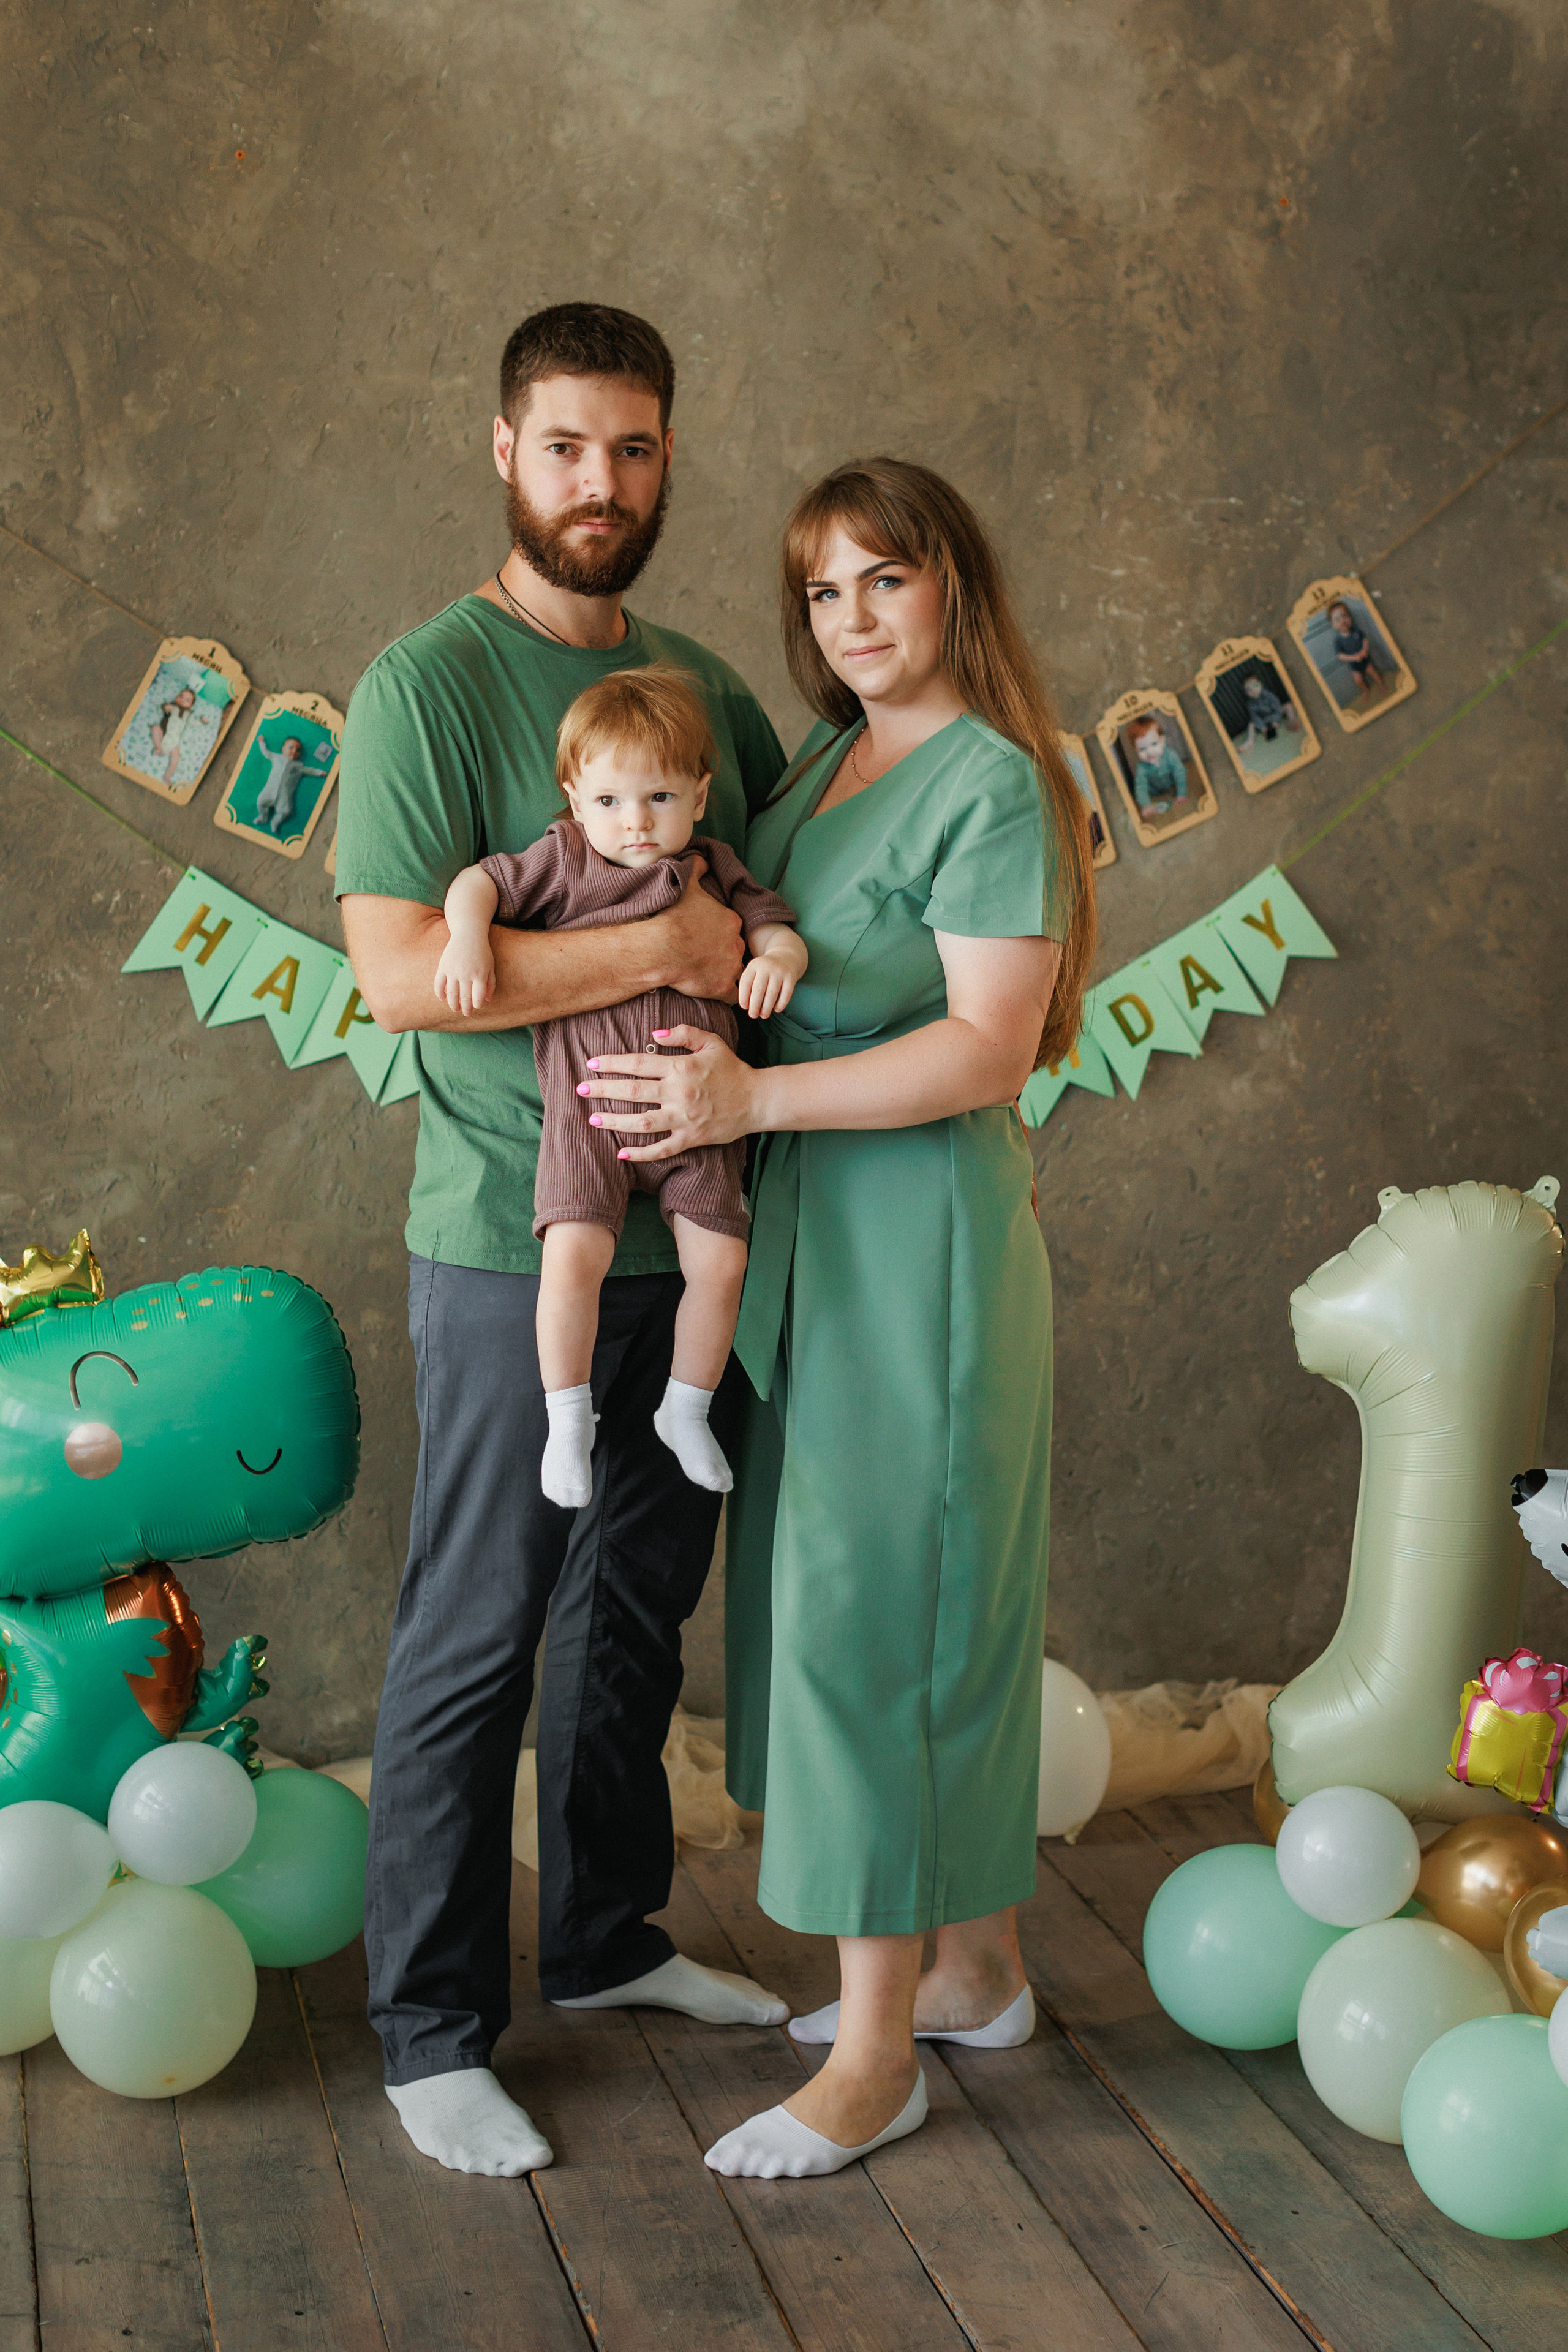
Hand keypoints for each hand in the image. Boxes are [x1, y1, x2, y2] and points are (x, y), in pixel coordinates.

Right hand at [434, 931, 495, 1015]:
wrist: (468, 934)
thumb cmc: (482, 951)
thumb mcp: (491, 966)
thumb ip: (491, 983)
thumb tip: (488, 1000)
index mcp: (480, 974)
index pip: (477, 997)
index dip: (477, 1004)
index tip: (476, 1006)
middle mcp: (466, 974)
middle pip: (464, 998)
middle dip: (466, 1008)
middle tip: (467, 1014)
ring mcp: (453, 970)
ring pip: (451, 994)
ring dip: (453, 1004)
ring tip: (456, 1009)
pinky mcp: (443, 966)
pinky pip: (439, 984)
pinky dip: (440, 993)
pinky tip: (442, 999)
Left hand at [579, 1026, 757, 1160]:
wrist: (756, 1100)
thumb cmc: (731, 1068)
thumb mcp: (711, 1042)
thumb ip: (682, 1033)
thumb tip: (652, 1035)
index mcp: (681, 1067)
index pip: (638, 1064)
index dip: (612, 1063)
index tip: (592, 1064)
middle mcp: (679, 1093)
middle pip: (633, 1091)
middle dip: (603, 1090)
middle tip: (581, 1089)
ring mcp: (684, 1119)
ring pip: (641, 1122)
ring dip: (614, 1121)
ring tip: (593, 1119)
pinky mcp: (690, 1139)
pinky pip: (661, 1149)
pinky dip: (640, 1153)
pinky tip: (621, 1153)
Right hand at [642, 859, 744, 1002]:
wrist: (660, 948)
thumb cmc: (672, 917)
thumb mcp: (686, 885)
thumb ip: (697, 869)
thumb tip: (703, 858)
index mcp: (731, 920)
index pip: (732, 928)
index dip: (719, 933)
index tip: (706, 937)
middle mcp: (736, 943)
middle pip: (735, 949)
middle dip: (723, 952)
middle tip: (706, 956)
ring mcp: (731, 966)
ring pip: (736, 971)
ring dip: (726, 972)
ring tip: (711, 974)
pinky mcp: (723, 987)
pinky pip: (734, 995)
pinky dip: (729, 995)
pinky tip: (719, 992)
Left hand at [737, 952, 797, 1019]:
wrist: (785, 957)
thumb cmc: (765, 971)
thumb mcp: (754, 971)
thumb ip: (748, 985)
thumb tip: (746, 1006)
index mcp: (754, 965)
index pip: (746, 982)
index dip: (743, 996)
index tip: (744, 1007)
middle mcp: (766, 967)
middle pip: (758, 989)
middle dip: (755, 1005)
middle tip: (753, 1015)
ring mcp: (779, 972)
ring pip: (772, 994)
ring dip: (766, 1008)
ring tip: (763, 1015)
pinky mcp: (790, 977)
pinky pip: (786, 994)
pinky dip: (781, 1004)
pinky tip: (776, 1010)